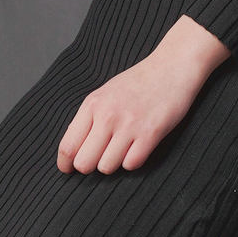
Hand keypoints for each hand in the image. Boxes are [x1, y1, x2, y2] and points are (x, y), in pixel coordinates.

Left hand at [58, 16, 230, 173]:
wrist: (172, 67)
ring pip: (107, 167)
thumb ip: (88, 119)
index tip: (68, 170)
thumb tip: (73, 151)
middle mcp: (107, 115)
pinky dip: (133, 161)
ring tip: (122, 149)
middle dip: (90, 167)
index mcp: (92, 105)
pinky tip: (138, 147)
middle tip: (100, 158)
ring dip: (114, 164)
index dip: (65, 165)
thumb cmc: (138, 83)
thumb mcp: (105, 94)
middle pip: (84, 163)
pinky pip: (131, 164)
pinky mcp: (151, 133)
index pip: (67, 147)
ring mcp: (129, 125)